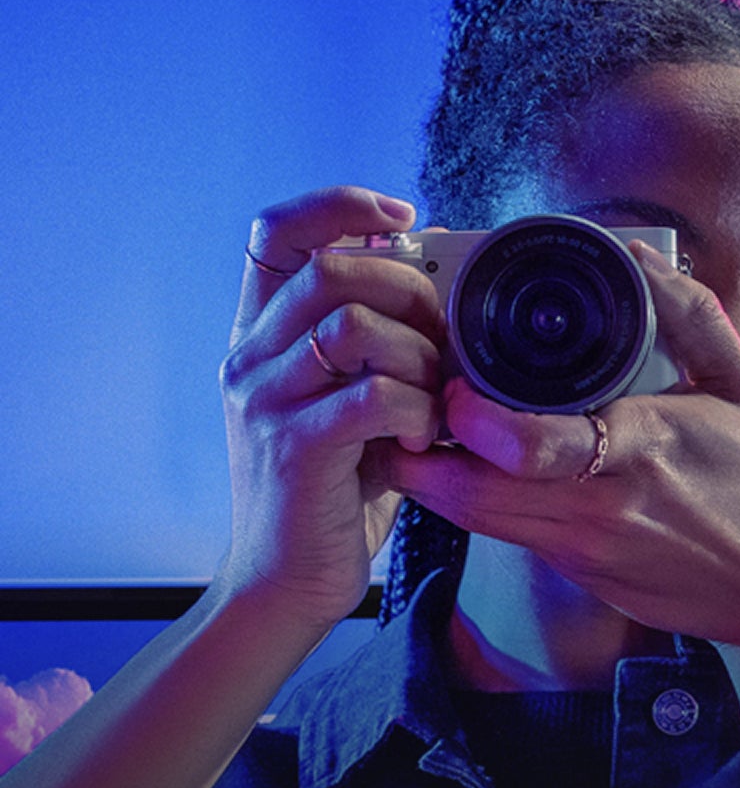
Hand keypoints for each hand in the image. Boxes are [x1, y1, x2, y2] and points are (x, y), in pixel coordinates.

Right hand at [219, 186, 444, 626]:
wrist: (285, 582)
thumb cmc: (332, 489)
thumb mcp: (348, 402)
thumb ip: (373, 345)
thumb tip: (433, 277)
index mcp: (260, 337)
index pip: (275, 231)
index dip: (339, 206)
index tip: (404, 218)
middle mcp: (250, 358)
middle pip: (330, 268)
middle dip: (409, 291)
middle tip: (441, 342)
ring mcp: (265, 401)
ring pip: (354, 326)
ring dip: (418, 356)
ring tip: (434, 399)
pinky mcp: (295, 448)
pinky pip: (374, 396)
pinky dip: (418, 411)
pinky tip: (423, 440)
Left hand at [386, 241, 739, 652]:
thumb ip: (692, 315)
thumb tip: (640, 258)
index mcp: (645, 450)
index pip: (540, 445)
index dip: (478, 420)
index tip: (452, 387)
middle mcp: (602, 506)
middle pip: (477, 490)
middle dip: (420, 450)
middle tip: (397, 399)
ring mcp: (582, 546)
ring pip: (476, 519)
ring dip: (431, 477)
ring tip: (411, 428)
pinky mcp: (573, 569)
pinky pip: (501, 533)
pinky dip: (467, 499)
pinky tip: (459, 462)